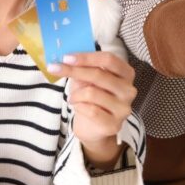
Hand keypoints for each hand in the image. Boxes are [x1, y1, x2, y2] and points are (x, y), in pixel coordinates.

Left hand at [48, 51, 136, 167]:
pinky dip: (78, 106)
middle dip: (74, 71)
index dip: (87, 57)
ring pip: (92, 93)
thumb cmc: (91, 98)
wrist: (93, 126)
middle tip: (55, 69)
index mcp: (126, 73)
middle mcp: (129, 90)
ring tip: (72, 97)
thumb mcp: (87, 79)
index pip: (108, 60)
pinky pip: (91, 110)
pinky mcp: (114, 124)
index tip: (66, 57)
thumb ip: (81, 68)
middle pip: (99, 74)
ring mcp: (123, 108)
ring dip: (75, 94)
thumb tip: (66, 58)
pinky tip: (78, 107)